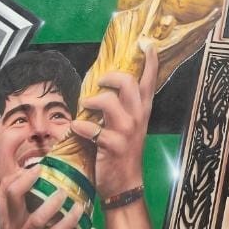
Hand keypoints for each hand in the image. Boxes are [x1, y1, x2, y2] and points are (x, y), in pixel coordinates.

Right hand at [0, 168, 98, 228]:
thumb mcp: (3, 221)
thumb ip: (9, 199)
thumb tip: (20, 171)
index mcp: (10, 221)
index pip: (11, 196)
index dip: (24, 180)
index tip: (38, 169)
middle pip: (37, 219)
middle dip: (53, 204)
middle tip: (64, 191)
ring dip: (70, 221)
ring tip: (79, 208)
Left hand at [71, 40, 156, 198]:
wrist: (125, 185)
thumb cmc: (123, 152)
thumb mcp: (129, 126)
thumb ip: (122, 106)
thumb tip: (105, 84)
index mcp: (142, 110)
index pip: (149, 80)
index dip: (150, 60)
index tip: (147, 43)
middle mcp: (138, 117)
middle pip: (127, 82)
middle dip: (109, 77)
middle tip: (99, 83)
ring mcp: (126, 131)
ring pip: (107, 101)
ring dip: (90, 102)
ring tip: (85, 108)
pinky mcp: (112, 146)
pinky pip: (90, 129)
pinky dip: (79, 127)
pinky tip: (78, 130)